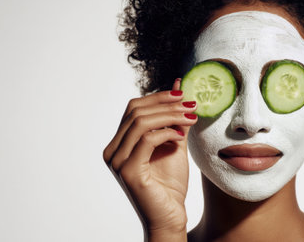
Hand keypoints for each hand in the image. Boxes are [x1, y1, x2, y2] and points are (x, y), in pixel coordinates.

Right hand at [103, 79, 196, 240]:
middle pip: (136, 112)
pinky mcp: (128, 171)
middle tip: (190, 105)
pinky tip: (181, 137)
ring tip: (190, 118)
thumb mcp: (173, 143)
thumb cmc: (170, 184)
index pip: (133, 108)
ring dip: (170, 116)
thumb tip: (179, 87)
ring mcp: (118, 161)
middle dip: (166, 105)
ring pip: (140, 123)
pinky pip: (146, 140)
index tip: (182, 94)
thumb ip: (173, 119)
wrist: (170, 215)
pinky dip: (166, 133)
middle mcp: (113, 150)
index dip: (157, 98)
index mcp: (120, 143)